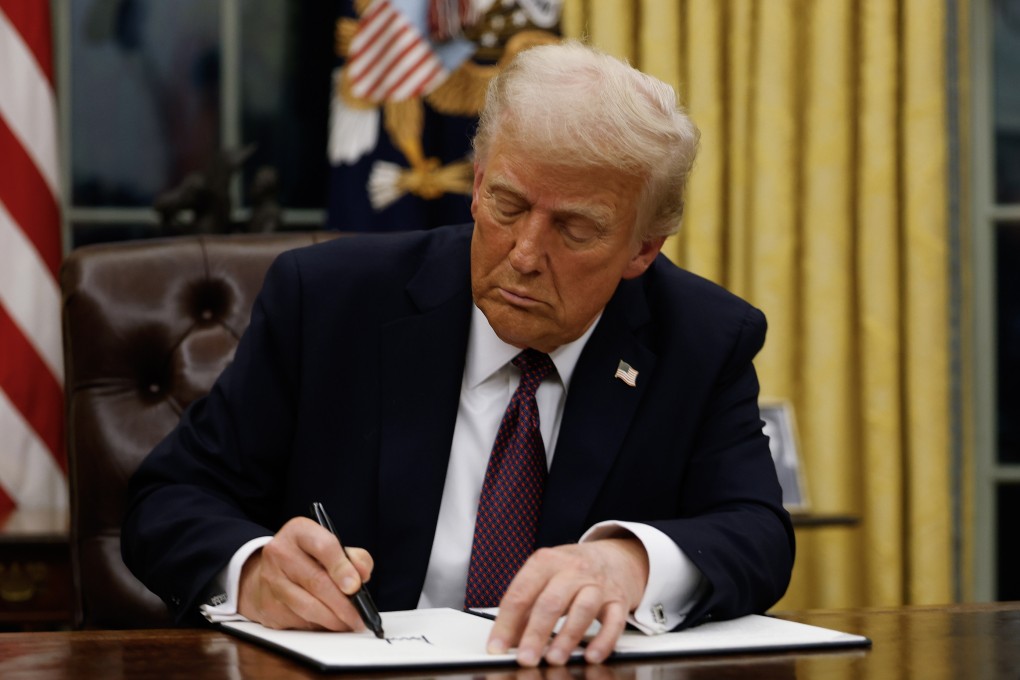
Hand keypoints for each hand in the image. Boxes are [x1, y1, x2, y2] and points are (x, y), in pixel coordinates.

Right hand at [237, 517, 373, 630]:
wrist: (271, 571)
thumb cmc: (309, 558)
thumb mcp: (332, 547)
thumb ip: (353, 557)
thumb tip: (362, 575)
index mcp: (300, 531)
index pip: (324, 547)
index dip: (342, 568)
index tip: (356, 586)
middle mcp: (280, 552)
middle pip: (316, 581)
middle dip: (343, 604)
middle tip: (359, 616)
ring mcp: (271, 580)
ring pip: (307, 606)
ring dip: (333, 620)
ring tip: (349, 623)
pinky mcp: (268, 605)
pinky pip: (298, 621)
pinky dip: (318, 626)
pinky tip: (329, 623)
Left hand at [487, 538, 648, 665]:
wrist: (614, 556)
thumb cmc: (572, 570)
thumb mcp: (545, 577)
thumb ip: (526, 606)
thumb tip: (507, 639)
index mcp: (546, 562)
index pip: (520, 593)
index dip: (506, 622)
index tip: (497, 647)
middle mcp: (573, 570)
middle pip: (551, 602)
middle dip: (536, 633)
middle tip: (525, 658)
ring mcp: (597, 584)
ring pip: (583, 608)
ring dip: (567, 637)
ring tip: (554, 659)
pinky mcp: (618, 600)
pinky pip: (614, 621)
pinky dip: (604, 640)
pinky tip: (591, 655)